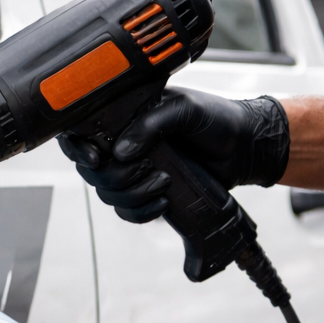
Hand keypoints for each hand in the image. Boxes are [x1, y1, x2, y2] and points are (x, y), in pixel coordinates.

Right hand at [57, 88, 289, 221]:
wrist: (245, 149)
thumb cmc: (219, 120)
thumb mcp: (186, 110)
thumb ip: (152, 124)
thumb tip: (120, 151)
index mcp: (127, 117)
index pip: (83, 132)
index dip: (79, 149)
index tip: (96, 158)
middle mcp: (125, 143)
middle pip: (93, 171)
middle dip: (115, 176)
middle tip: (145, 168)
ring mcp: (135, 170)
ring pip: (108, 194)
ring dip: (132, 195)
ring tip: (162, 184)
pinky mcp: (147, 193)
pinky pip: (127, 212)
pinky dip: (140, 212)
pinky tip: (161, 203)